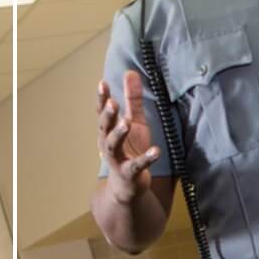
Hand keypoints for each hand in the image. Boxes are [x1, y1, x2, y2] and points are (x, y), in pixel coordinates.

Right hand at [97, 72, 158, 203]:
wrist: (127, 186)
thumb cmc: (130, 150)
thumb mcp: (134, 122)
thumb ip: (132, 99)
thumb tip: (130, 72)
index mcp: (109, 130)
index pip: (102, 112)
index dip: (102, 99)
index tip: (102, 84)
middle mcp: (108, 144)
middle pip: (105, 127)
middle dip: (107, 115)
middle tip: (112, 103)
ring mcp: (118, 159)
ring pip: (114, 145)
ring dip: (119, 133)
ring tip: (127, 122)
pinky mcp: (129, 173)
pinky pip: (137, 165)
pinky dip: (146, 159)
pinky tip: (156, 151)